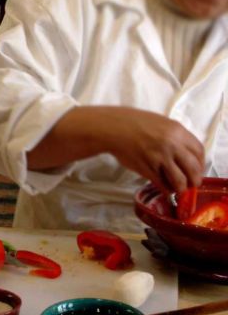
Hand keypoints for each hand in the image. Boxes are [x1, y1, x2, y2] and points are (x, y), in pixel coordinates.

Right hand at [27, 106, 204, 192]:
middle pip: (193, 168)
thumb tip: (186, 153)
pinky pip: (163, 184)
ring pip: (180, 180)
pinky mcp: (148, 169)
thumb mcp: (161, 123)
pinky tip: (166, 190)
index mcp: (177, 131)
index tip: (197, 169)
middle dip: (195, 180)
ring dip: (181, 188)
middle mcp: (172, 145)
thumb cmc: (135, 123)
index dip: (201, 164)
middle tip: (191, 184)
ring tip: (178, 189)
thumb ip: (175, 136)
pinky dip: (166, 190)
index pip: (199, 151)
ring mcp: (160, 158)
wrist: (113, 128)